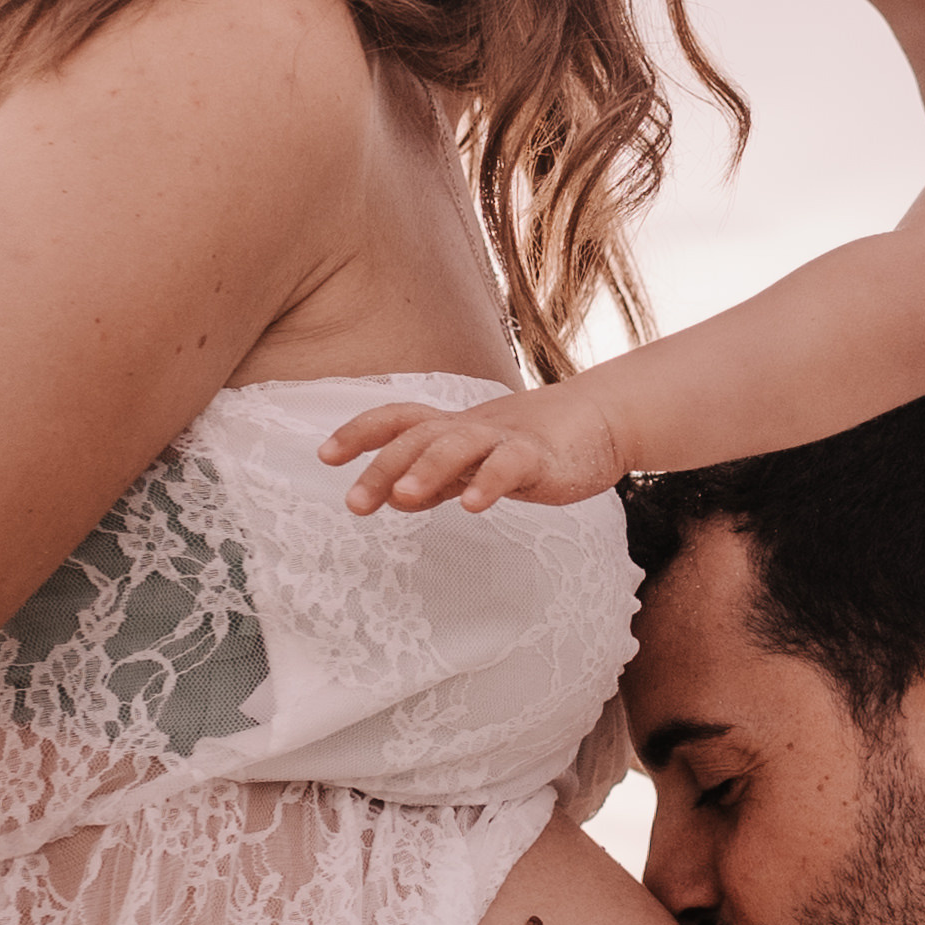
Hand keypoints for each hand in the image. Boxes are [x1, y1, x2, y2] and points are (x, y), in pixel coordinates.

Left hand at [319, 386, 626, 513]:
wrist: (600, 419)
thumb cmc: (531, 443)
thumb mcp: (475, 461)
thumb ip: (436, 479)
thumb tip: (391, 496)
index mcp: (451, 427)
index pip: (397, 420)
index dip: (359, 432)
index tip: (324, 456)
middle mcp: (470, 427)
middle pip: (418, 437)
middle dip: (382, 467)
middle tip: (353, 503)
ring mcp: (505, 438)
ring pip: (459, 444)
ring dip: (428, 468)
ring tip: (403, 496)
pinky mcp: (539, 455)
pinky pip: (511, 465)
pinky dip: (490, 482)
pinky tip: (474, 505)